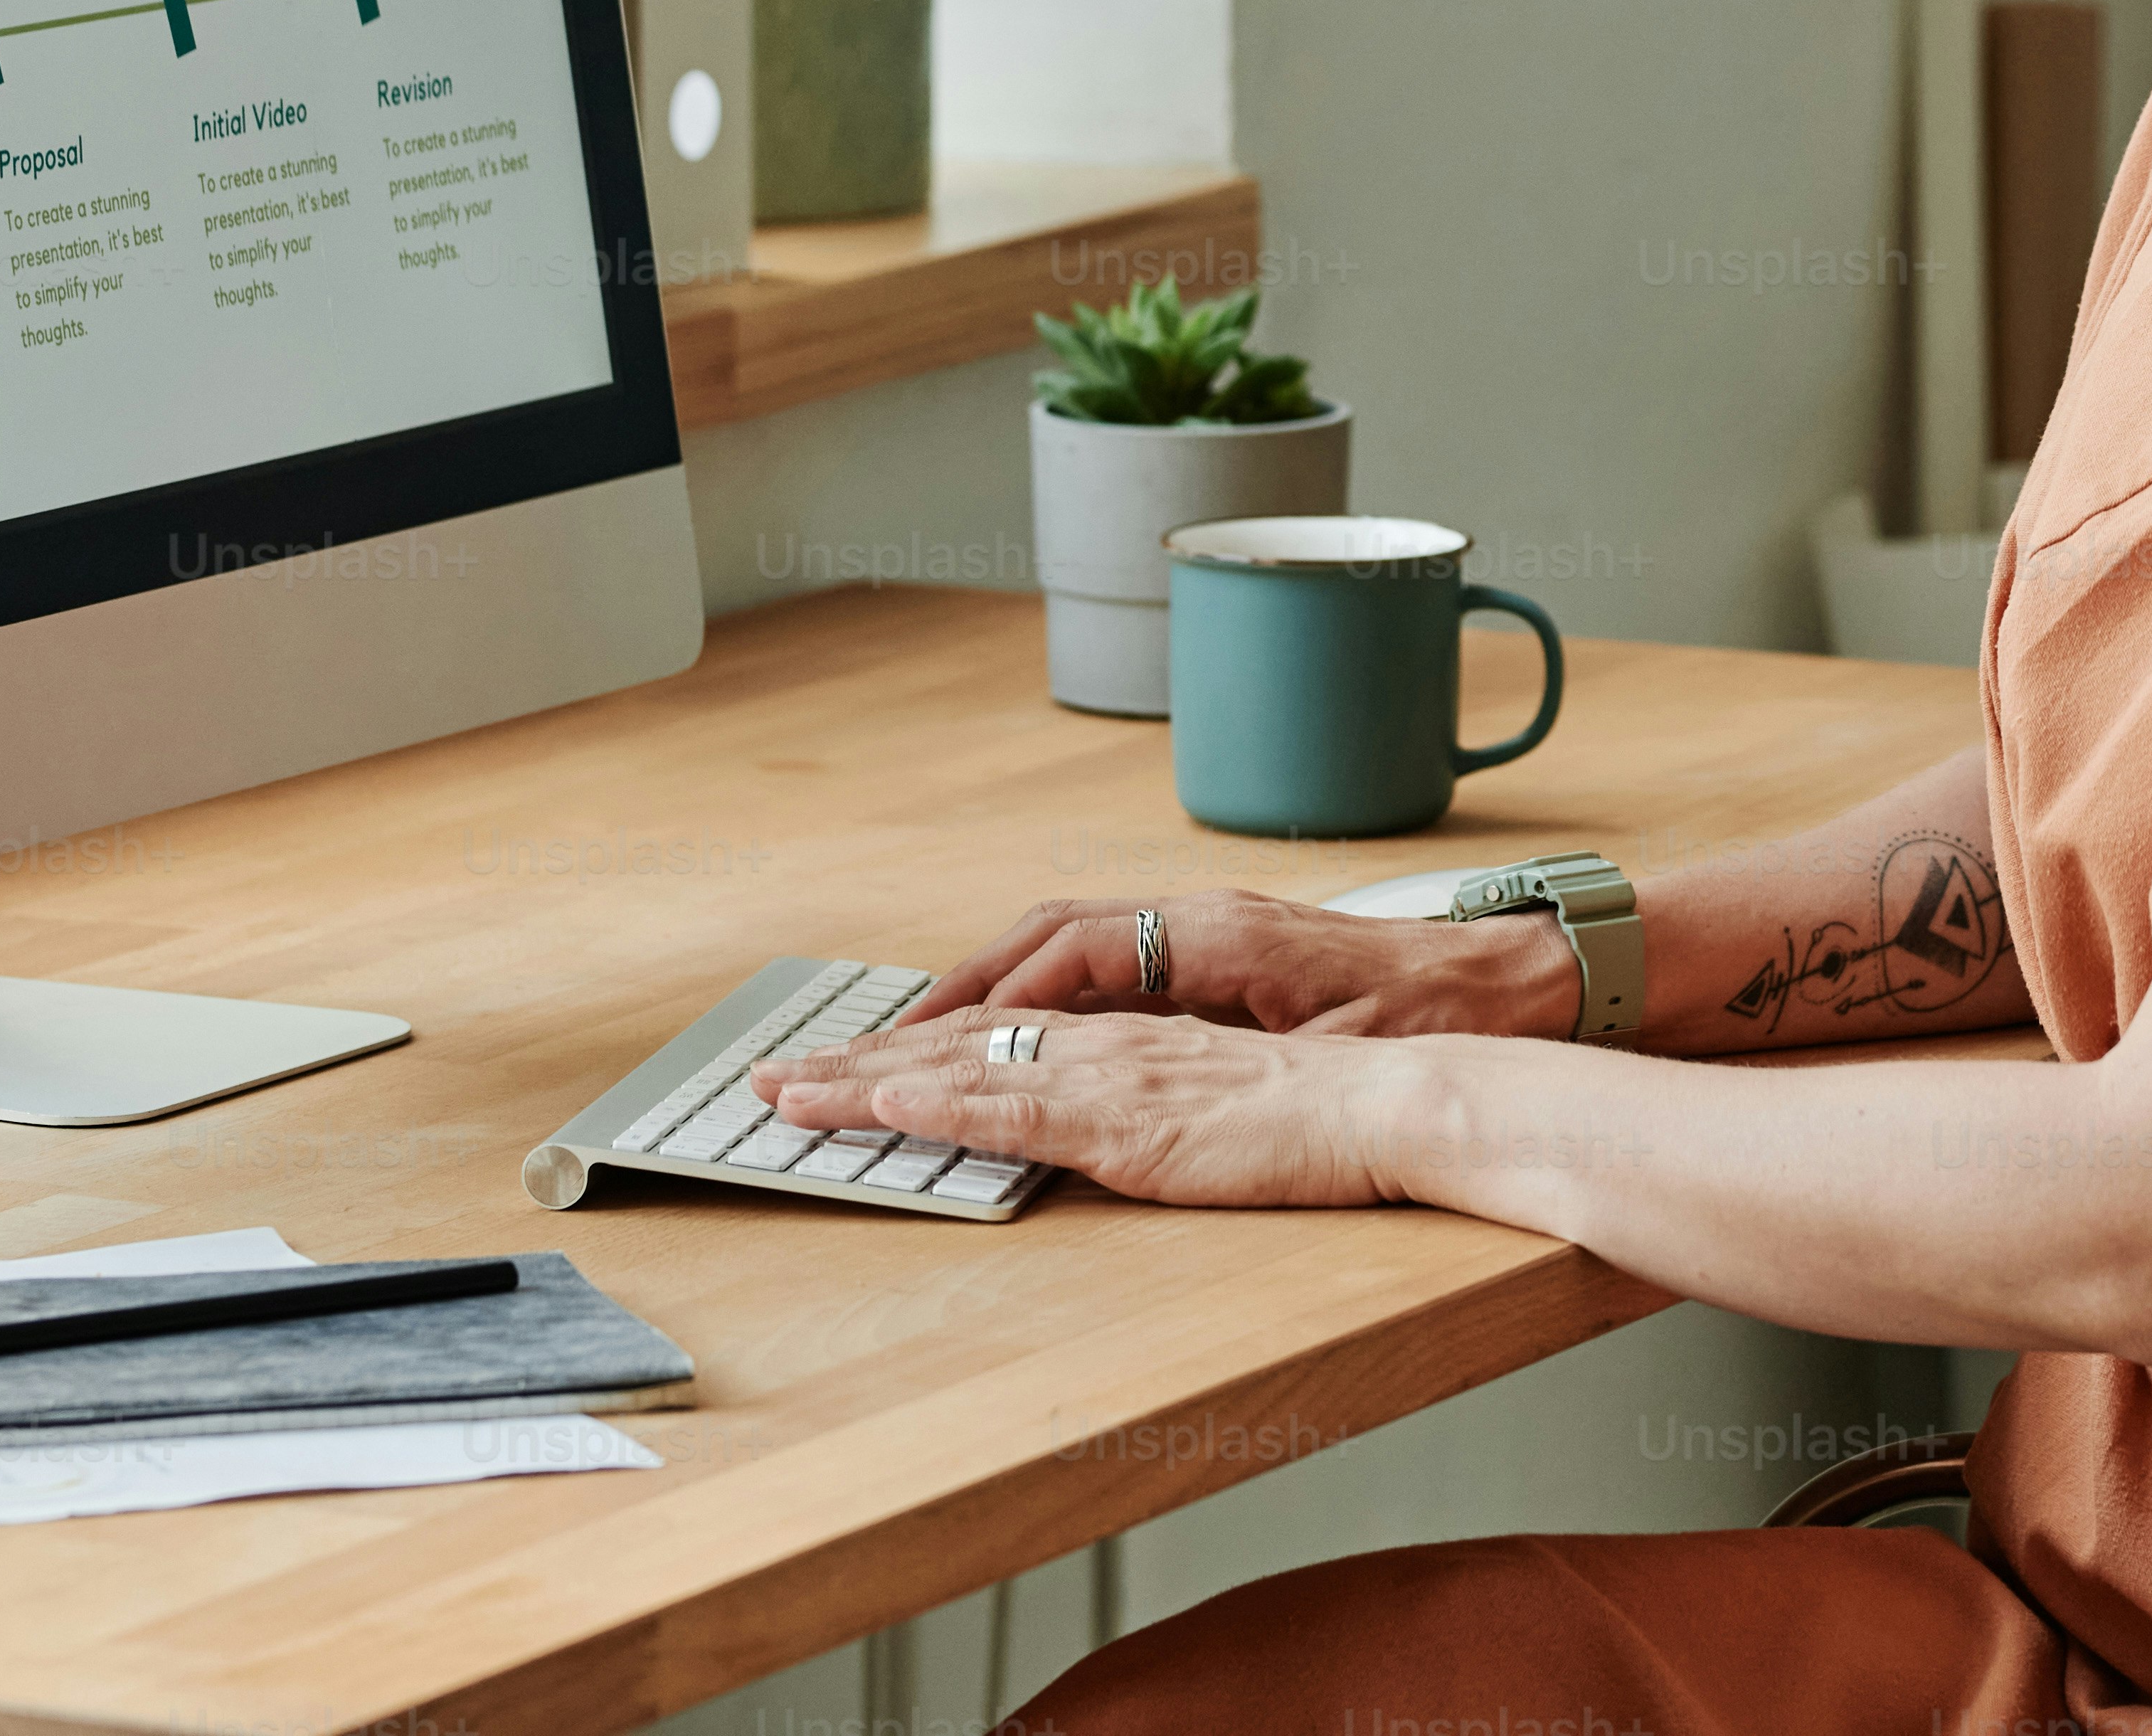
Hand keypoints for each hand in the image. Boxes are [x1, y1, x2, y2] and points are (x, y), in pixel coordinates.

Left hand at [755, 1003, 1400, 1210]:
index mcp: (1127, 1033)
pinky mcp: (1121, 1119)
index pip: (995, 1032)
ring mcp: (1107, 1075)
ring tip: (788, 1094)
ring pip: (962, 1067)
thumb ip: (1155, 1095)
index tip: (841, 1061)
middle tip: (770, 1075)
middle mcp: (1103, 1040)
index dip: (911, 1045)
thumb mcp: (1217, 1092)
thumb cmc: (1321, 1105)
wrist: (1381, 1097)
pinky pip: (1010, 1108)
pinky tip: (880, 1110)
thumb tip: (1105, 1118)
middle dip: (856, 1058)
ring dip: (866, 1080)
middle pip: (955, 1041)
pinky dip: (935, 1107)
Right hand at [928, 889, 1574, 1040]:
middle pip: (1045, 944)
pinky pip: (1103, 964)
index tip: (921, 1048)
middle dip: (954, 995)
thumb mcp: (1332, 1050)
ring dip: (986, 992)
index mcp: (1217, 940)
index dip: (993, 1004)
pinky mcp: (1218, 953)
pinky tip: (1002, 1029)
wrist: (1498, 983)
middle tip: (871, 1046)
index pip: (1073, 956)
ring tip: (910, 1038)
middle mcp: (1198, 922)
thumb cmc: (1423, 1017)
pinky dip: (1039, 994)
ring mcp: (1203, 933)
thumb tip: (1152, 1076)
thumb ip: (1242, 1062)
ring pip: (1064, 949)